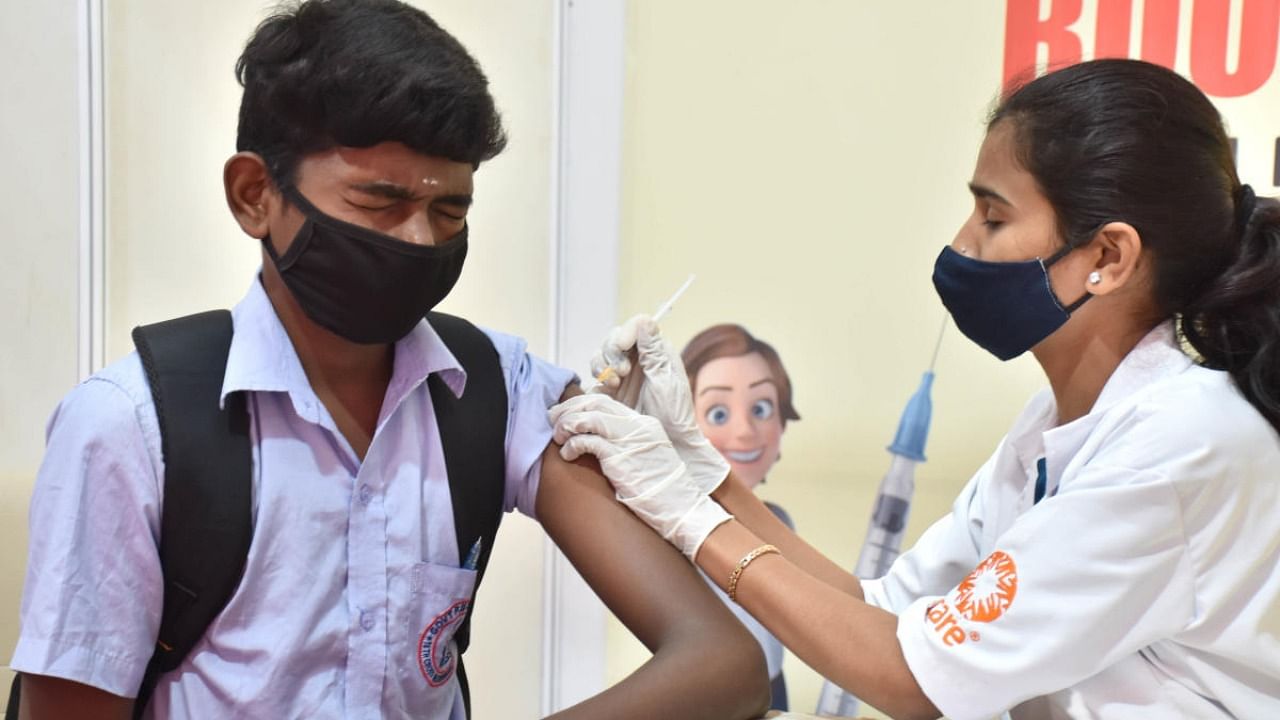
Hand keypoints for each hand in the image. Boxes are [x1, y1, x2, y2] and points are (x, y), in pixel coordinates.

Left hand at [549, 393, 731, 559]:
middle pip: (594, 402)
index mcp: (645, 424)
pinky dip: (571, 445)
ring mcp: (629, 440)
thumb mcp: (648, 458)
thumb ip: (628, 444)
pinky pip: (586, 441)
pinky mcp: (619, 458)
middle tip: (552, 419)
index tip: (566, 413)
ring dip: (566, 425)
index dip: (581, 403)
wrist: (682, 508)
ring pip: (587, 417)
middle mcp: (637, 427)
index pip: (606, 401)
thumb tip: (598, 441)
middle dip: (568, 408)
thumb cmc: (664, 490)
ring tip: (558, 437)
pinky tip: (567, 454)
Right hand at [591, 315, 729, 493]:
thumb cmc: (675, 413)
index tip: (622, 346)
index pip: (635, 328)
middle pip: (614, 339)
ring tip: (615, 381)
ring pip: (602, 355)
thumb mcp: (667, 380)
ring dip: (604, 364)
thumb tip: (644, 320)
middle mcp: (637, 359)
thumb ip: (653, 351)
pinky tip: (608, 388)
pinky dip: (597, 377)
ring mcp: (622, 375)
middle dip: (612, 351)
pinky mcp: (609, 392)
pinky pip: (595, 376)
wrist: (669, 443)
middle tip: (622, 372)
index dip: (625, 333)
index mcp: (656, 352)